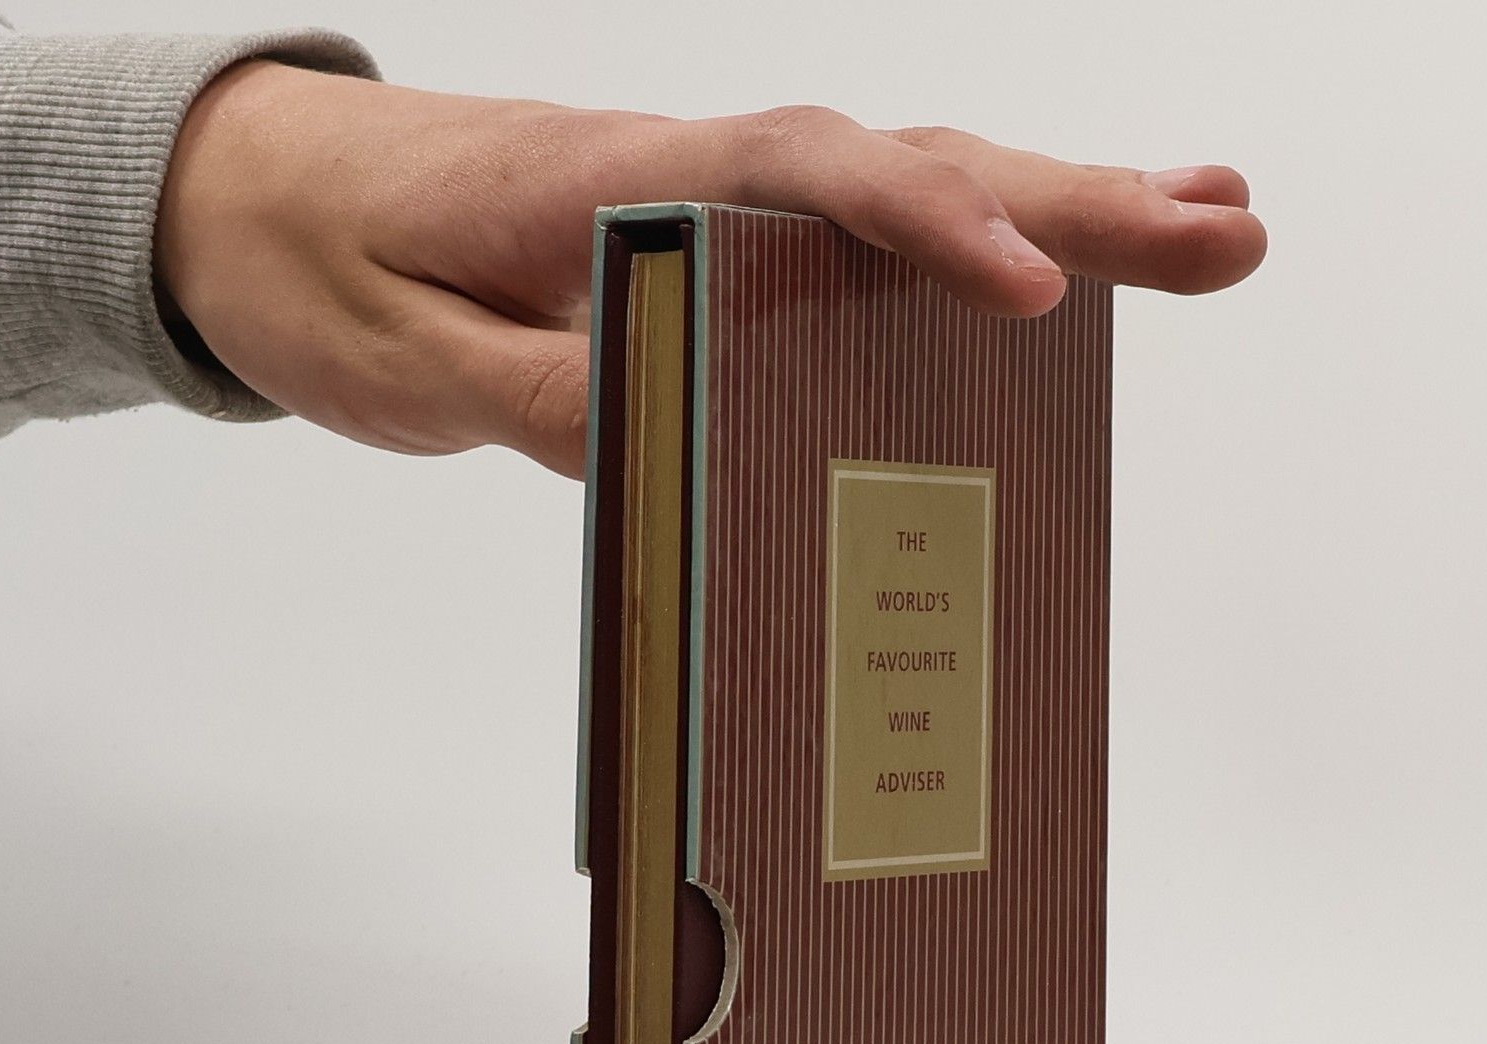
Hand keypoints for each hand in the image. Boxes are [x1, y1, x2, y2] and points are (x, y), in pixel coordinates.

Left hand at [155, 65, 1266, 476]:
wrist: (260, 197)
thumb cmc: (324, 267)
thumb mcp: (407, 359)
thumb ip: (547, 392)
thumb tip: (691, 427)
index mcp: (620, 188)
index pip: (807, 188)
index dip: (928, 234)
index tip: (1032, 295)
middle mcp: (694, 176)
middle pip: (909, 173)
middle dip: (1076, 205)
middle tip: (1226, 235)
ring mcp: (715, 209)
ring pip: (910, 197)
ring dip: (1063, 215)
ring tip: (1209, 234)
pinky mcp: (716, 252)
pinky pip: (860, 248)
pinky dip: (966, 252)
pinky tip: (1049, 281)